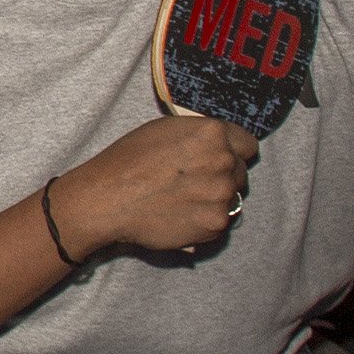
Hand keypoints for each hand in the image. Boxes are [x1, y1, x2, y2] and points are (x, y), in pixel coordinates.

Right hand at [58, 113, 257, 253]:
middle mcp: (224, 161)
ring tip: (183, 200)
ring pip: (232, 198)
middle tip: (193, 182)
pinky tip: (180, 215)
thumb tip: (217, 146)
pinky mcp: (215, 224)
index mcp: (213, 133)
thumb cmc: (128, 161)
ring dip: (214, 200)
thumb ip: (198, 136)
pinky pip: (220, 222)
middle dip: (222, 176)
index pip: (247, 144)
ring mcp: (222, 195)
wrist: (106, 199)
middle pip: (240, 172)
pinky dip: (204, 221)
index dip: (232, 151)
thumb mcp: (164, 129)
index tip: (219, 159)